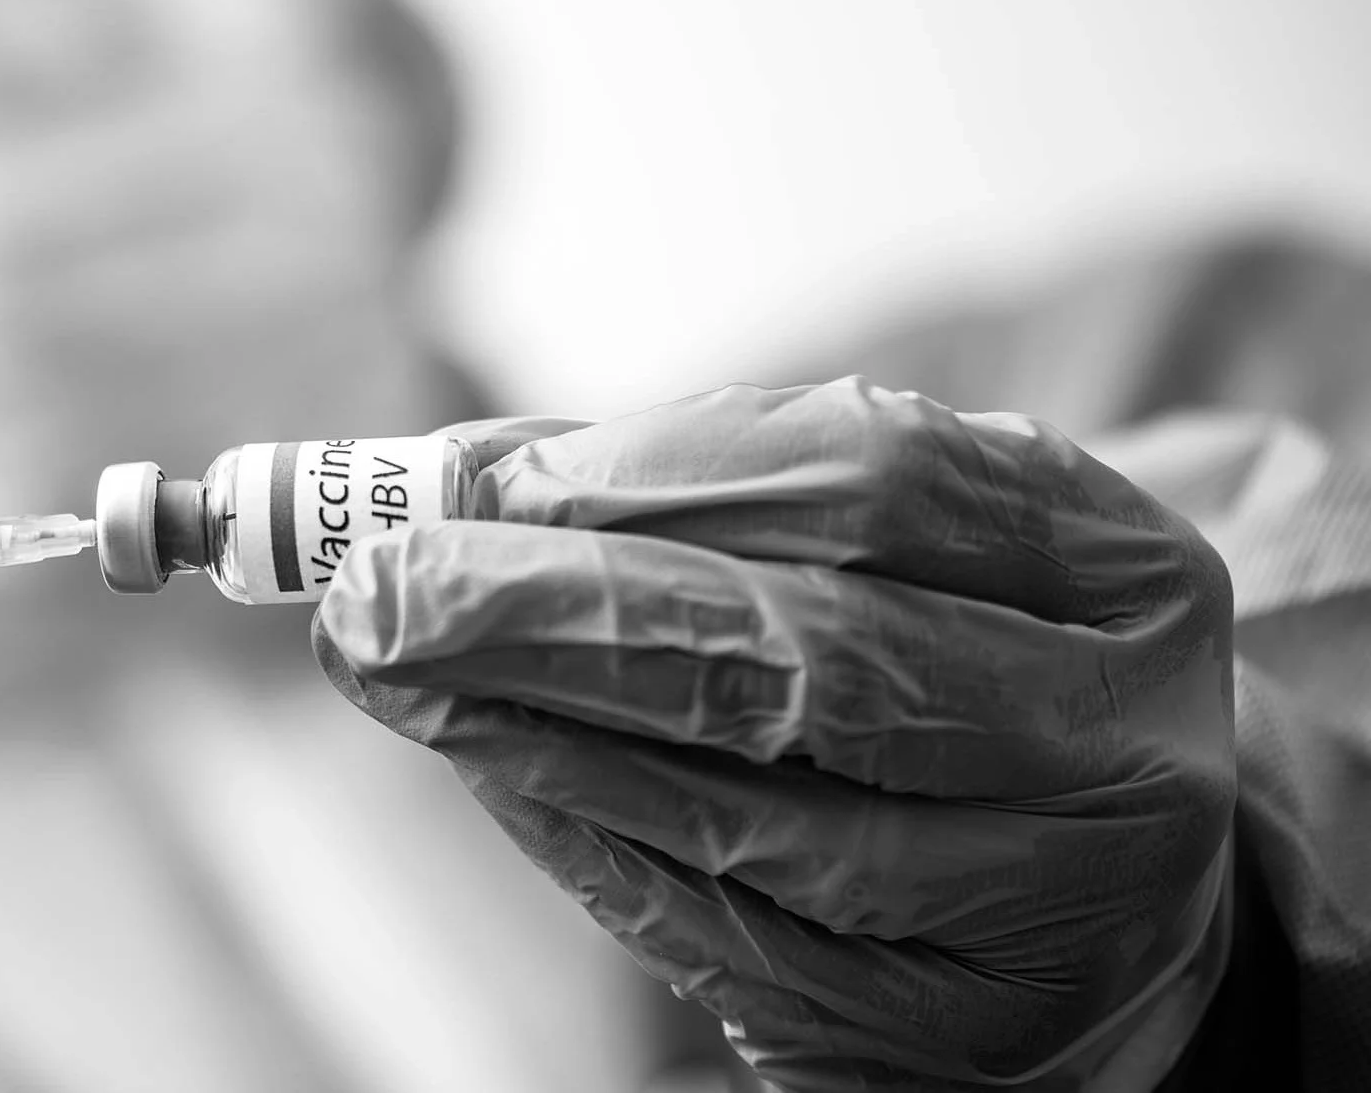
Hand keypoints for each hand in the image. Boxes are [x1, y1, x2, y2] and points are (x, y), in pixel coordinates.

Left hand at [315, 380, 1236, 1090]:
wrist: (1095, 904)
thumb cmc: (953, 671)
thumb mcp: (895, 555)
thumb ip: (698, 497)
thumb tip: (462, 481)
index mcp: (1125, 574)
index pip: (874, 479)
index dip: (655, 469)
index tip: (480, 476)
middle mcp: (1116, 747)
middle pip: (804, 655)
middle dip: (557, 609)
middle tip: (379, 584)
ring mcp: (1045, 912)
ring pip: (748, 811)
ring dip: (531, 728)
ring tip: (392, 664)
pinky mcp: (940, 1037)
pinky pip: (715, 930)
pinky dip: (576, 832)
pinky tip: (480, 761)